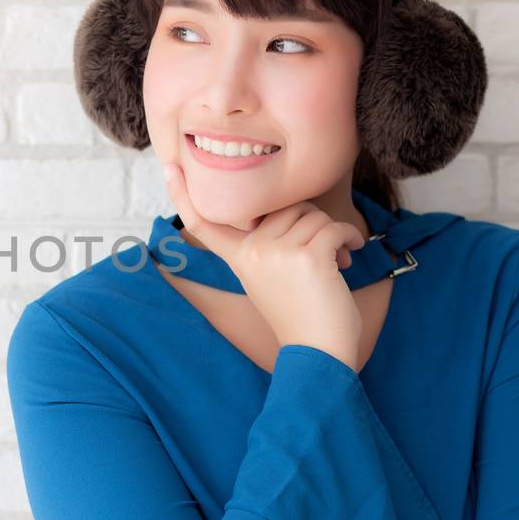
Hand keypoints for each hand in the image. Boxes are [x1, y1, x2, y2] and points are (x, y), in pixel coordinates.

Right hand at [162, 162, 365, 369]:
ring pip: (312, 214)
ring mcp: (276, 252)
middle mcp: (251, 251)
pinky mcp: (306, 255)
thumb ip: (266, 245)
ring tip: (334, 261)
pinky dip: (348, 239)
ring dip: (332, 234)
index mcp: (237, 257)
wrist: (319, 353)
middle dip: (310, 223)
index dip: (182, 194)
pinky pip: (333, 227)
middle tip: (320, 252)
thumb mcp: (269, 278)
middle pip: (285, 205)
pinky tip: (348, 256)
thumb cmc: (302, 315)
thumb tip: (294, 209)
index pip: (203, 222)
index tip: (170, 166)